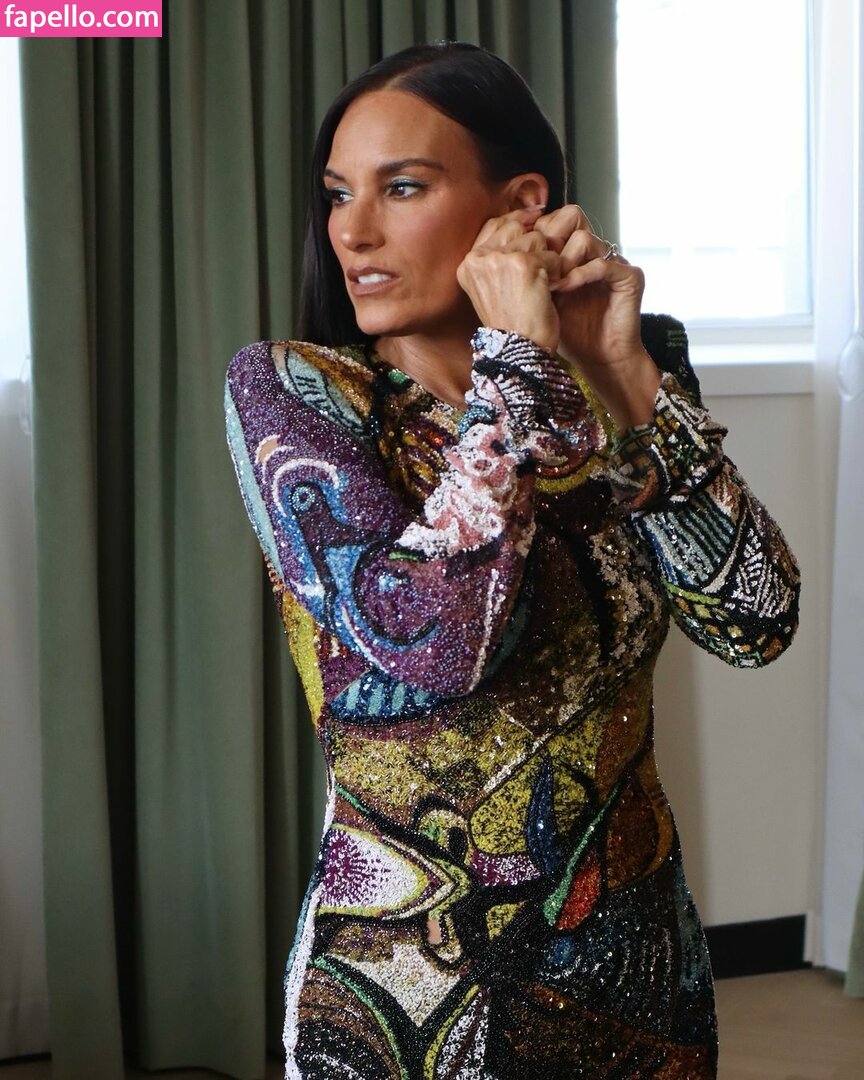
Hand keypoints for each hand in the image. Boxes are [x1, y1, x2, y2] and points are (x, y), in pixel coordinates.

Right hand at [457, 207, 561, 354]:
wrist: (519, 352)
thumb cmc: (512, 325)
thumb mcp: (493, 288)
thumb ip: (499, 257)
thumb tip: (525, 220)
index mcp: (467, 264)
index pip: (494, 225)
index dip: (517, 223)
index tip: (534, 221)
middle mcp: (479, 259)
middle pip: (517, 228)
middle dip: (533, 246)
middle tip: (535, 275)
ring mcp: (500, 259)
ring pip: (536, 238)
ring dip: (547, 260)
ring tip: (540, 286)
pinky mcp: (523, 264)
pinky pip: (551, 253)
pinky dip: (558, 271)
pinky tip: (549, 290)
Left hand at [533, 205, 660, 427]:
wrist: (595, 357)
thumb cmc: (563, 330)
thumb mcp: (535, 296)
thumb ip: (521, 270)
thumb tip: (490, 248)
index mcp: (573, 249)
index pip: (552, 220)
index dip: (531, 235)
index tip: (515, 258)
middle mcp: (594, 250)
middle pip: (570, 217)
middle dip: (546, 242)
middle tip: (531, 267)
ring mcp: (613, 260)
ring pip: (584, 237)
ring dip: (561, 261)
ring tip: (548, 284)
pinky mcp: (629, 277)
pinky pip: (602, 264)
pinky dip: (579, 275)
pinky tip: (562, 290)